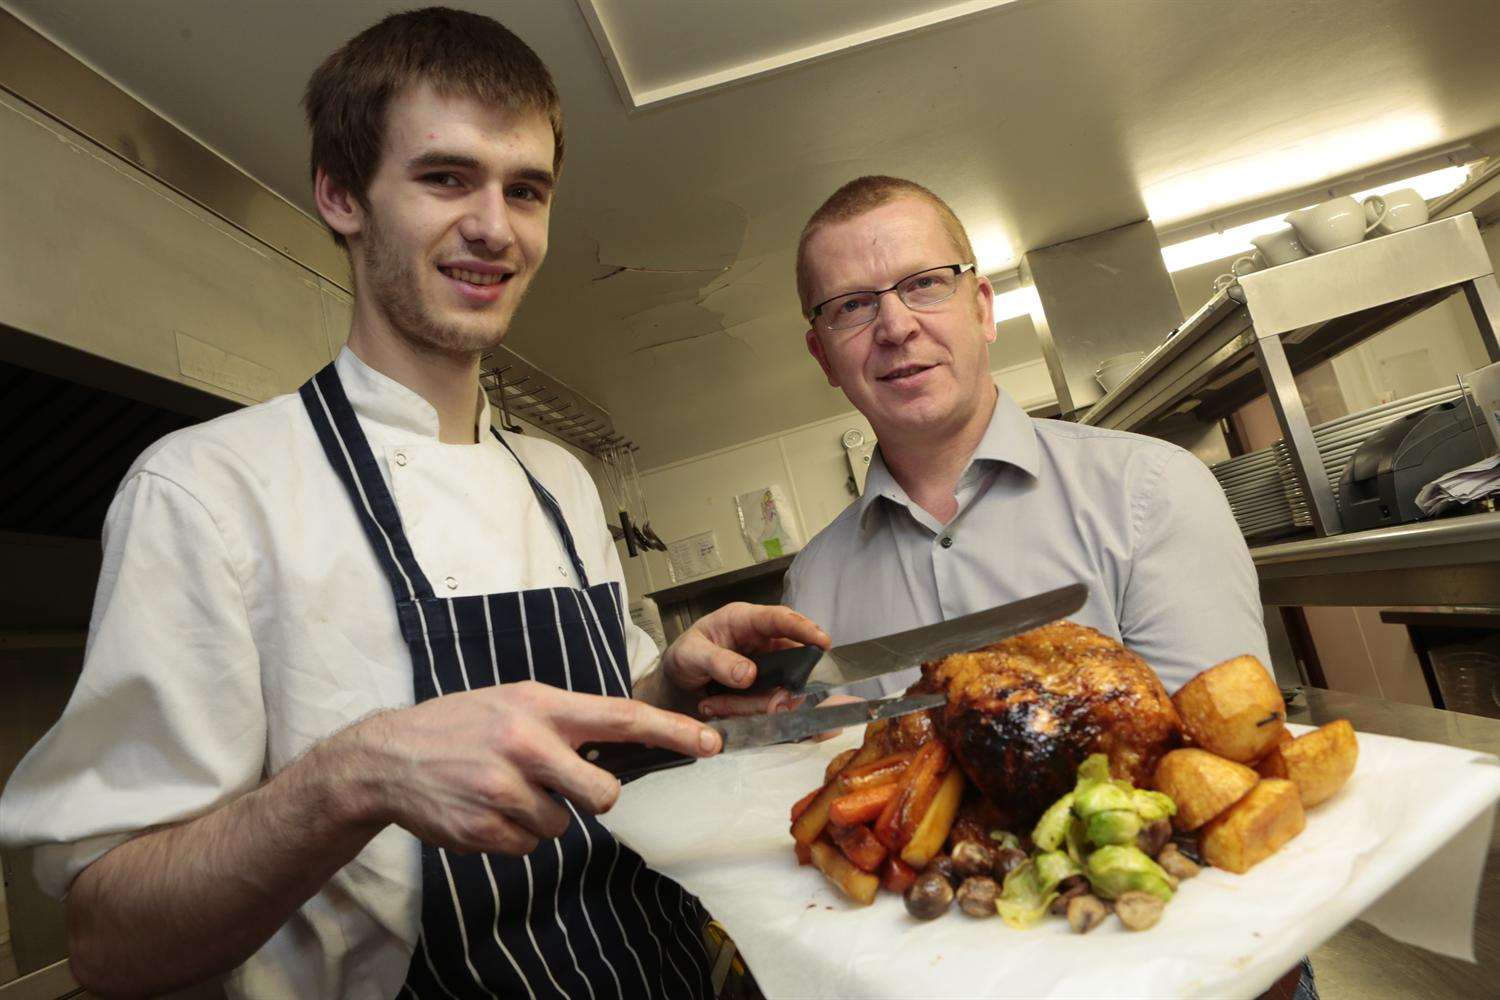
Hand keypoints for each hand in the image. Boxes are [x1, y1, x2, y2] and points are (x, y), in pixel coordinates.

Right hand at [333, 681, 719, 855]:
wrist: (388, 757)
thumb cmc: (462, 725)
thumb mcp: (514, 702)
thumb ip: (565, 720)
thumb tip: (622, 743)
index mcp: (541, 706)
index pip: (622, 717)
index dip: (673, 732)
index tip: (713, 742)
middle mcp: (526, 744)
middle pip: (603, 794)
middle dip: (594, 798)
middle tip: (564, 786)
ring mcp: (504, 789)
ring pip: (562, 825)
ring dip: (541, 815)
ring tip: (503, 788)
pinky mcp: (484, 828)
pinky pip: (529, 846)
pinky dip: (513, 834)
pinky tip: (484, 808)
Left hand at [659, 602, 828, 717]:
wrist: (674, 688)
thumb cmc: (682, 659)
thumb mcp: (690, 654)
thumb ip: (717, 661)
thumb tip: (747, 673)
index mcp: (744, 621)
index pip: (780, 618)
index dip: (803, 628)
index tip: (822, 642)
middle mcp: (760, 642)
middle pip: (791, 659)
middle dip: (781, 684)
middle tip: (768, 703)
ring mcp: (765, 669)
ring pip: (781, 688)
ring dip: (753, 704)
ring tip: (716, 704)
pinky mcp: (763, 692)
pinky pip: (770, 706)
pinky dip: (749, 714)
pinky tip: (720, 709)